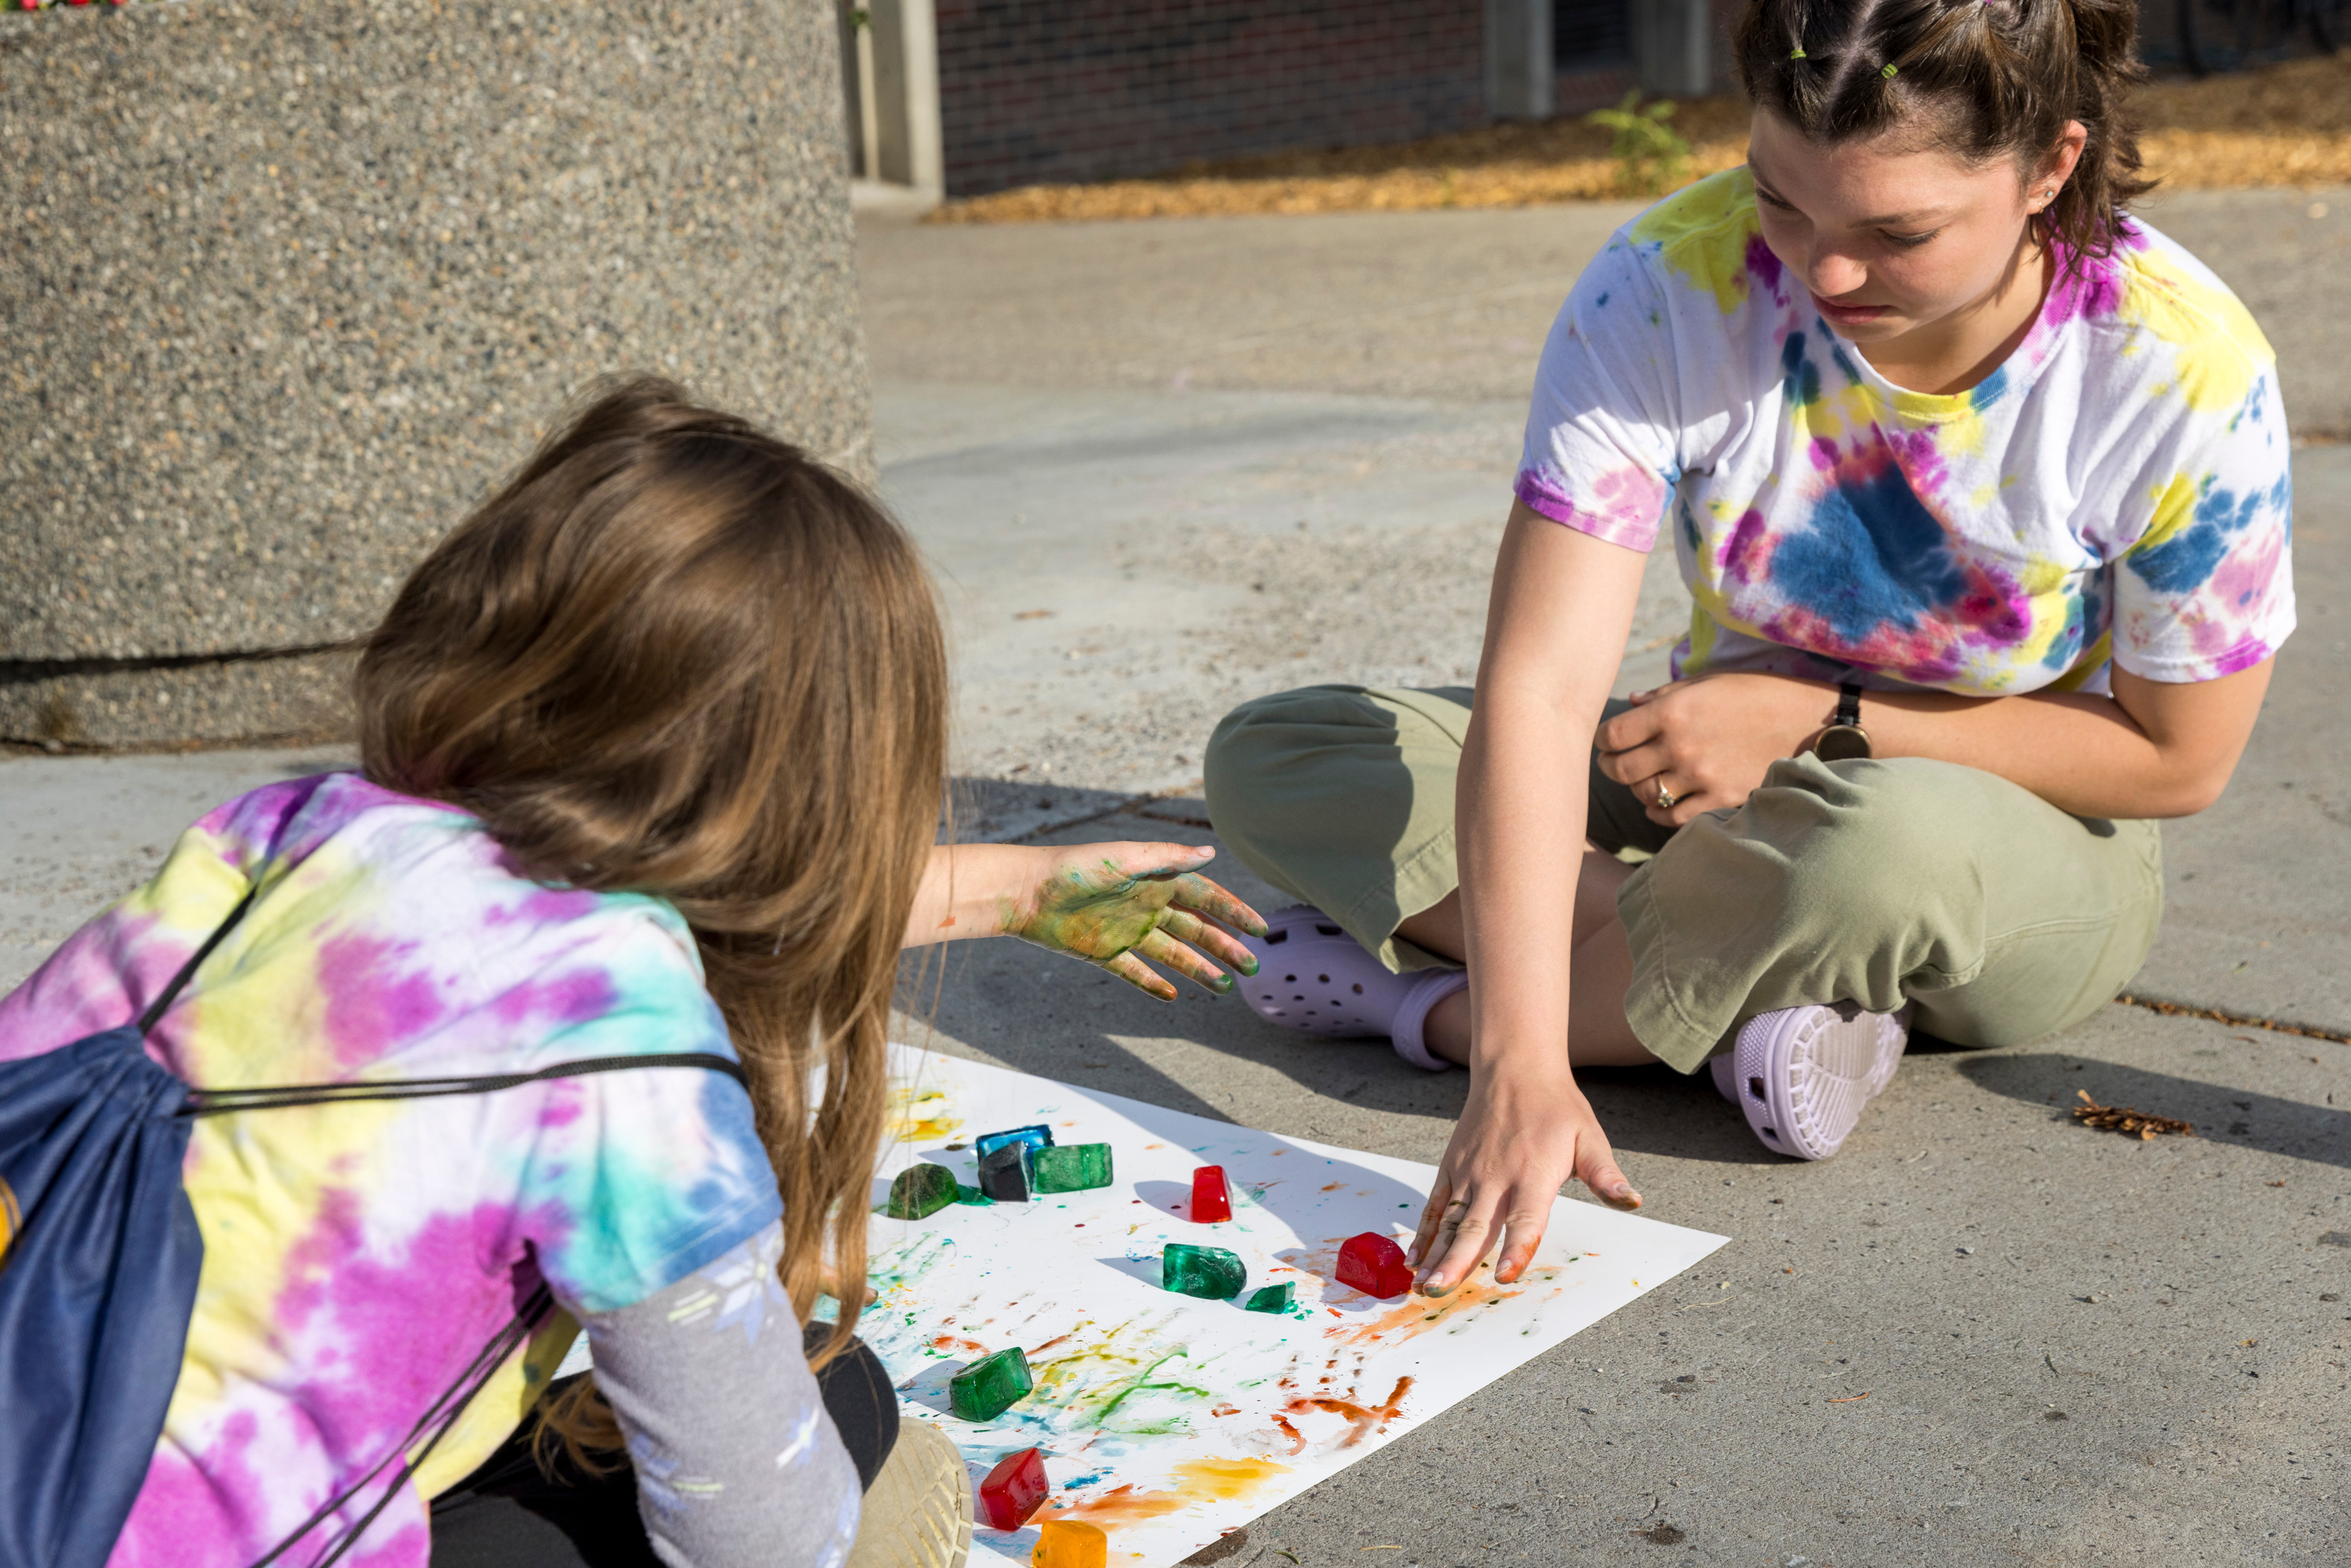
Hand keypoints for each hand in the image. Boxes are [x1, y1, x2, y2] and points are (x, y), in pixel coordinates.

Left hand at [999, 842, 1268, 1000]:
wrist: (1024, 892)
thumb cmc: (1072, 867)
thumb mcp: (1122, 858)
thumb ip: (1165, 858)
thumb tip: (1210, 854)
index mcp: (1154, 879)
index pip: (1204, 897)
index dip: (1233, 912)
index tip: (1260, 929)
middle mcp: (1145, 905)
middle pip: (1195, 930)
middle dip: (1225, 947)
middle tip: (1251, 967)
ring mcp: (1126, 930)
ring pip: (1172, 954)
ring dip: (1199, 969)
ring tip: (1224, 988)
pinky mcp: (1103, 952)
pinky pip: (1134, 972)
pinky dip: (1153, 984)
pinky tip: (1174, 996)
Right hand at [1411, 1064, 1638, 1293]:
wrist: (1514, 1068)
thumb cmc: (1556, 1107)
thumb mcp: (1589, 1138)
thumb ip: (1605, 1176)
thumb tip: (1632, 1201)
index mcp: (1533, 1174)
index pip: (1525, 1218)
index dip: (1516, 1248)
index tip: (1505, 1275)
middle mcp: (1495, 1177)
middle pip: (1474, 1226)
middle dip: (1456, 1262)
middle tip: (1439, 1292)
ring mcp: (1469, 1172)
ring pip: (1449, 1220)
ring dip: (1435, 1254)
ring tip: (1422, 1285)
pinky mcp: (1452, 1166)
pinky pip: (1435, 1204)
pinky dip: (1424, 1231)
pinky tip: (1415, 1257)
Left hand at [1595, 672, 1831, 826]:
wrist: (1810, 722)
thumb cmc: (1759, 694)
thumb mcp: (1711, 682)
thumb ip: (1665, 694)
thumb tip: (1631, 702)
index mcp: (1673, 711)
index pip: (1612, 735)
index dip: (1601, 740)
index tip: (1606, 741)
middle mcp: (1680, 746)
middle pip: (1619, 769)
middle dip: (1610, 766)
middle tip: (1613, 763)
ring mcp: (1700, 776)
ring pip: (1643, 794)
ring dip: (1637, 788)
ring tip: (1642, 779)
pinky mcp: (1720, 799)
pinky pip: (1672, 817)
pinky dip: (1659, 812)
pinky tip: (1660, 803)